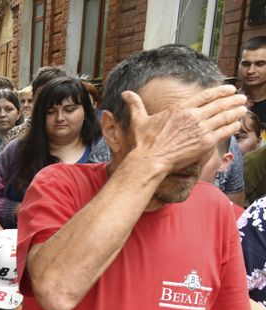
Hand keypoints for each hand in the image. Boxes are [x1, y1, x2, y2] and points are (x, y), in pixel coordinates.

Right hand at [121, 85, 246, 178]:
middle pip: (219, 104)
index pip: (206, 95)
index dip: (220, 91)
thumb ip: (135, 105)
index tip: (230, 88)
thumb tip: (124, 93)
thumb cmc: (144, 142)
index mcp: (179, 108)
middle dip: (233, 100)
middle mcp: (192, 116)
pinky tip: (237, 124)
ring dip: (237, 111)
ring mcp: (200, 129)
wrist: (150, 160)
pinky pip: (224, 131)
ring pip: (224, 116)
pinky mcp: (205, 142)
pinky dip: (232, 126)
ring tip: (244, 108)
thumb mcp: (139, 120)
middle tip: (242, 98)